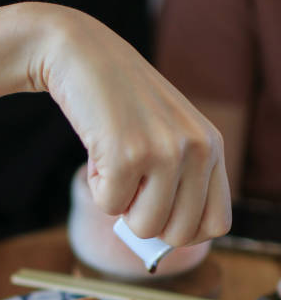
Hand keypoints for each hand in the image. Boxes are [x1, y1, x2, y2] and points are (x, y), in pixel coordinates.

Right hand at [33, 5, 231, 245]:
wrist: (81, 55)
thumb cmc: (121, 104)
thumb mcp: (166, 137)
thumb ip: (177, 184)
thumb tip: (161, 245)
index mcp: (212, 145)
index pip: (218, 224)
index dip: (184, 231)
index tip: (159, 216)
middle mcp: (198, 148)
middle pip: (179, 235)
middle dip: (147, 222)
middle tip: (131, 188)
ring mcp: (165, 151)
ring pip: (144, 226)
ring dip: (120, 204)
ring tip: (115, 163)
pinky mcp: (127, 154)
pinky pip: (109, 207)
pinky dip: (96, 187)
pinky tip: (99, 152)